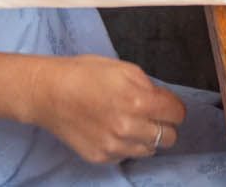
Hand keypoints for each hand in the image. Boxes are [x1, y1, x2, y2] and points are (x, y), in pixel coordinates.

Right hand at [28, 55, 185, 163]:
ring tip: (131, 124)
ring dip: (146, 138)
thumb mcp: (125, 69)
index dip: (173, 108)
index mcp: (139, 102)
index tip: (166, 105)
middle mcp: (128, 128)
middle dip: (164, 125)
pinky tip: (113, 131)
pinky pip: (126, 156)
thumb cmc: (86, 74)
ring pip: (150, 151)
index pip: (177, 115)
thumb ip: (149, 87)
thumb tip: (162, 101)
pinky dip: (126, 146)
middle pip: (168, 137)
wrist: (49, 93)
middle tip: (151, 116)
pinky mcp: (100, 157)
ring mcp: (113, 146)